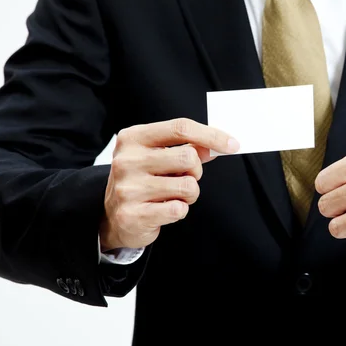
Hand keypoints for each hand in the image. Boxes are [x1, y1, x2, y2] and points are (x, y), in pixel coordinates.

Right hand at [99, 118, 238, 251]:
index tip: (233, 144)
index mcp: (133, 138)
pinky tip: (165, 210)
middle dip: (196, 171)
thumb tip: (216, 146)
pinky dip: (180, 210)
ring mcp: (128, 188)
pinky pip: (178, 209)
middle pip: (188, 157)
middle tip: (185, 178)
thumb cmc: (142, 181)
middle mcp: (127, 160)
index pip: (180, 128)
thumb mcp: (159, 157)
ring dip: (190, 194)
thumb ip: (187, 149)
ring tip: (173, 196)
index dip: (212, 135)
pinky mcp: (133, 215)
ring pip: (188, 186)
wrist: (112, 217)